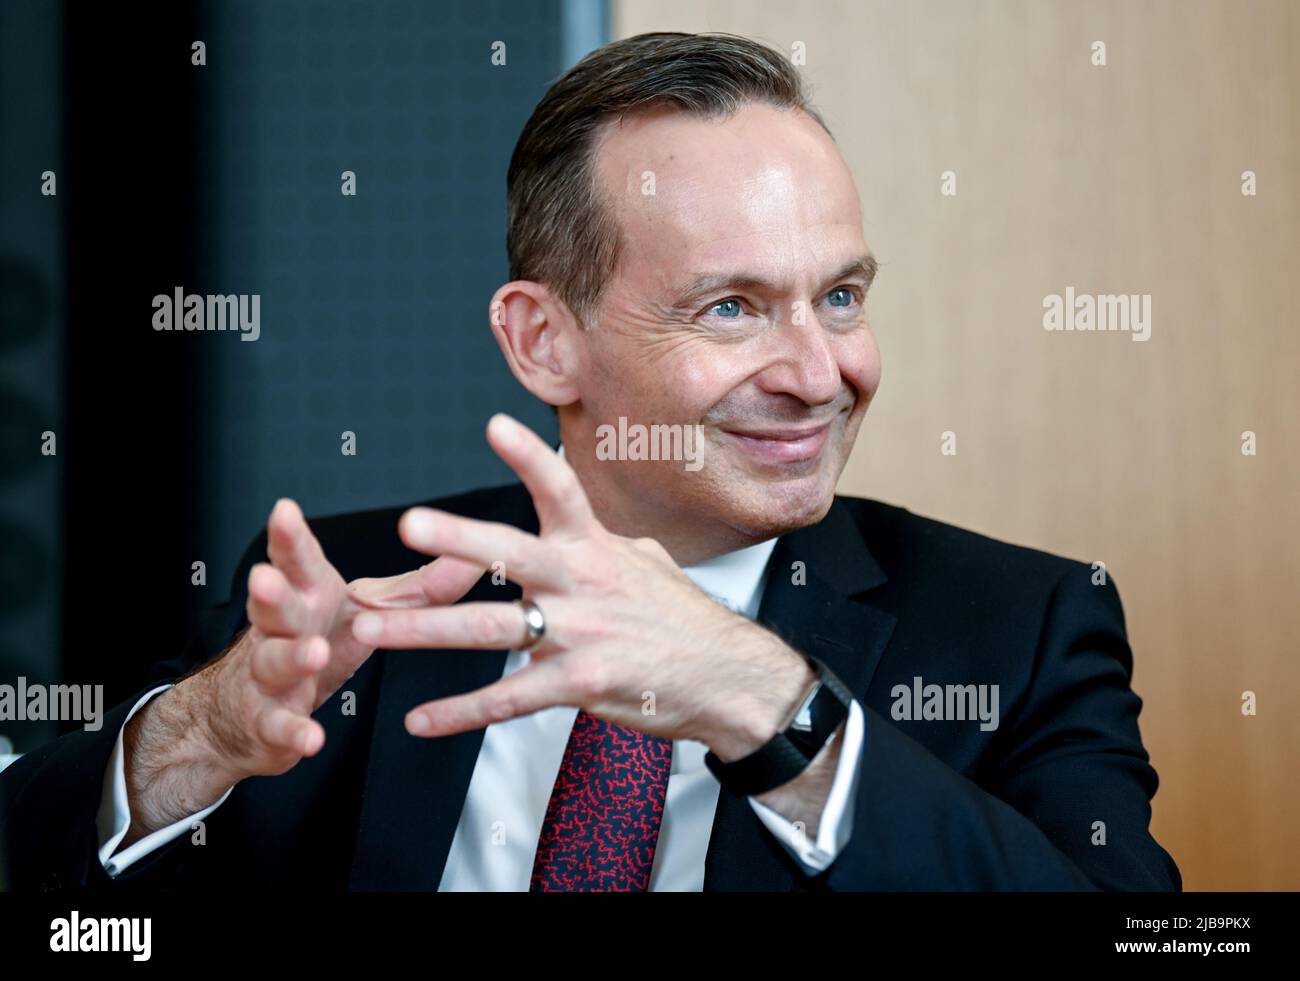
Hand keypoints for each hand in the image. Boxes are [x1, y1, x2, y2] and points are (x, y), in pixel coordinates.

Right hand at [192, 498, 483, 780]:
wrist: (248, 710)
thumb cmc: (314, 640)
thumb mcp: (367, 611)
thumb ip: (421, 588)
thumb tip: (474, 558)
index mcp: (308, 595)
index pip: (296, 561)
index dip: (289, 537)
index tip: (285, 510)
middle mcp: (282, 630)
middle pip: (274, 606)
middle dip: (270, 591)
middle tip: (266, 576)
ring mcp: (270, 675)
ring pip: (274, 662)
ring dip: (291, 657)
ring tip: (313, 651)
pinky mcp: (270, 722)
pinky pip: (280, 726)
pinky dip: (295, 731)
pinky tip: (311, 737)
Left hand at [350, 414, 814, 760]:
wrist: (728, 680)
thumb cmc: (684, 620)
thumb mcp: (646, 563)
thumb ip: (601, 542)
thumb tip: (582, 522)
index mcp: (594, 549)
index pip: (562, 491)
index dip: (530, 457)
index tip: (495, 426)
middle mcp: (583, 585)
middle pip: (512, 553)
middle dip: (457, 539)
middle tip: (408, 524)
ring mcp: (580, 635)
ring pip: (490, 630)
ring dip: (424, 631)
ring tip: (372, 629)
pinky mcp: (580, 685)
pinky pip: (508, 700)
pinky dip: (460, 712)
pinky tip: (421, 720)